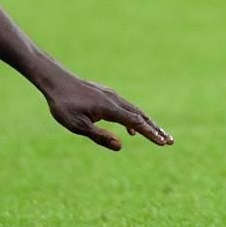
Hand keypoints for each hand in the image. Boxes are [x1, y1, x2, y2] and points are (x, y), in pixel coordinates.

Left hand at [39, 71, 171, 150]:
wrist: (55, 80)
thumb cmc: (64, 105)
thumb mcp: (78, 126)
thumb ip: (100, 136)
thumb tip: (122, 146)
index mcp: (110, 108)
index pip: (136, 122)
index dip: (151, 134)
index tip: (163, 143)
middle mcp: (114, 100)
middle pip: (141, 115)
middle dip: (156, 129)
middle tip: (170, 141)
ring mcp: (111, 96)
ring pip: (135, 111)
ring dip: (147, 124)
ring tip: (158, 136)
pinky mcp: (105, 95)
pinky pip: (126, 108)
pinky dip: (134, 119)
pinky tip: (131, 130)